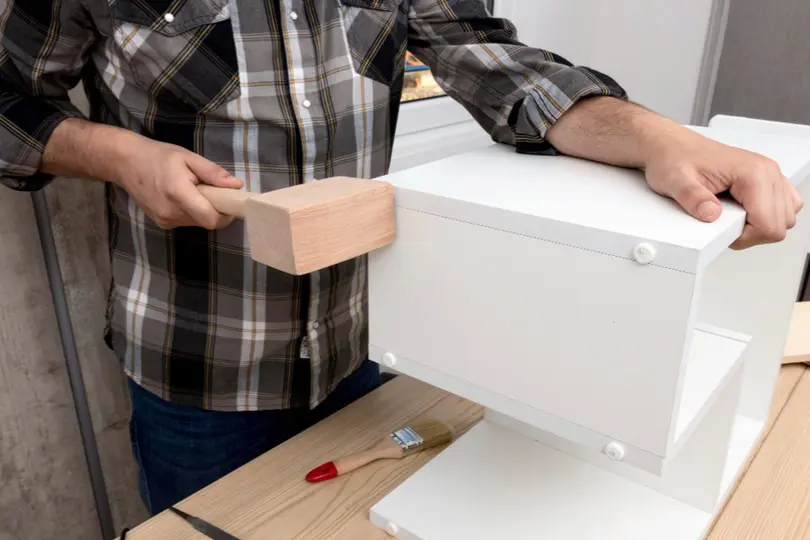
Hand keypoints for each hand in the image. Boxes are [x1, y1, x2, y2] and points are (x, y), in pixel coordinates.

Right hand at [112, 137, 242, 229]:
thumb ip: (213, 173)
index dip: (225, 214)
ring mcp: (164, 221)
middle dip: (215, 209)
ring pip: (197, 222)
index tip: (229, 201)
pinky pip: (185, 222)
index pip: (211, 219)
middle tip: (211, 190)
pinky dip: (190, 212)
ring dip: (202, 210)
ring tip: (193, 190)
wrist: (126, 162)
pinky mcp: (161, 223)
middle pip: (206, 221)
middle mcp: (171, 213)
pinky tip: (182, 197)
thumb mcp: (189, 158)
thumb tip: (237, 185)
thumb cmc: (159, 156)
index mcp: (179, 194)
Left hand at [642, 128, 803, 248]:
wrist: (671, 146)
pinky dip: (767, 216)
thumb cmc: (674, 159)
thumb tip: (712, 214)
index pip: (769, 224)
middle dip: (752, 234)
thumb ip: (694, 198)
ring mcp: (769, 174)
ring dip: (761, 226)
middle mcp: (768, 171)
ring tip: (733, 219)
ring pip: (785, 217)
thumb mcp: (676, 181)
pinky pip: (783, 206)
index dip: (745, 237)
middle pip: (780, 224)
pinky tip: (743, 213)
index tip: (722, 231)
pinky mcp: (766, 179)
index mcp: (752, 173)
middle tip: (725, 225)